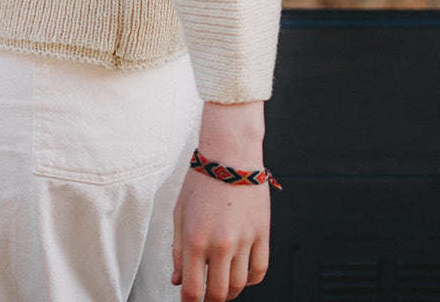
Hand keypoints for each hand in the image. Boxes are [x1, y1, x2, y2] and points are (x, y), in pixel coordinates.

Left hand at [170, 101, 270, 301]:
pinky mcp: (262, 234)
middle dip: (209, 300)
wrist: (231, 153)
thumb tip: (178, 279)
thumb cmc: (203, 178)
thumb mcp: (179, 213)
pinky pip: (259, 271)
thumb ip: (177, 250)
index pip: (192, 290)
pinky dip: (251, 280)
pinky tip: (242, 273)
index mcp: (195, 239)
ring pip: (239, 286)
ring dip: (230, 291)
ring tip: (223, 284)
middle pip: (218, 294)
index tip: (189, 301)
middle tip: (206, 295)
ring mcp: (244, 240)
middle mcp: (220, 244)